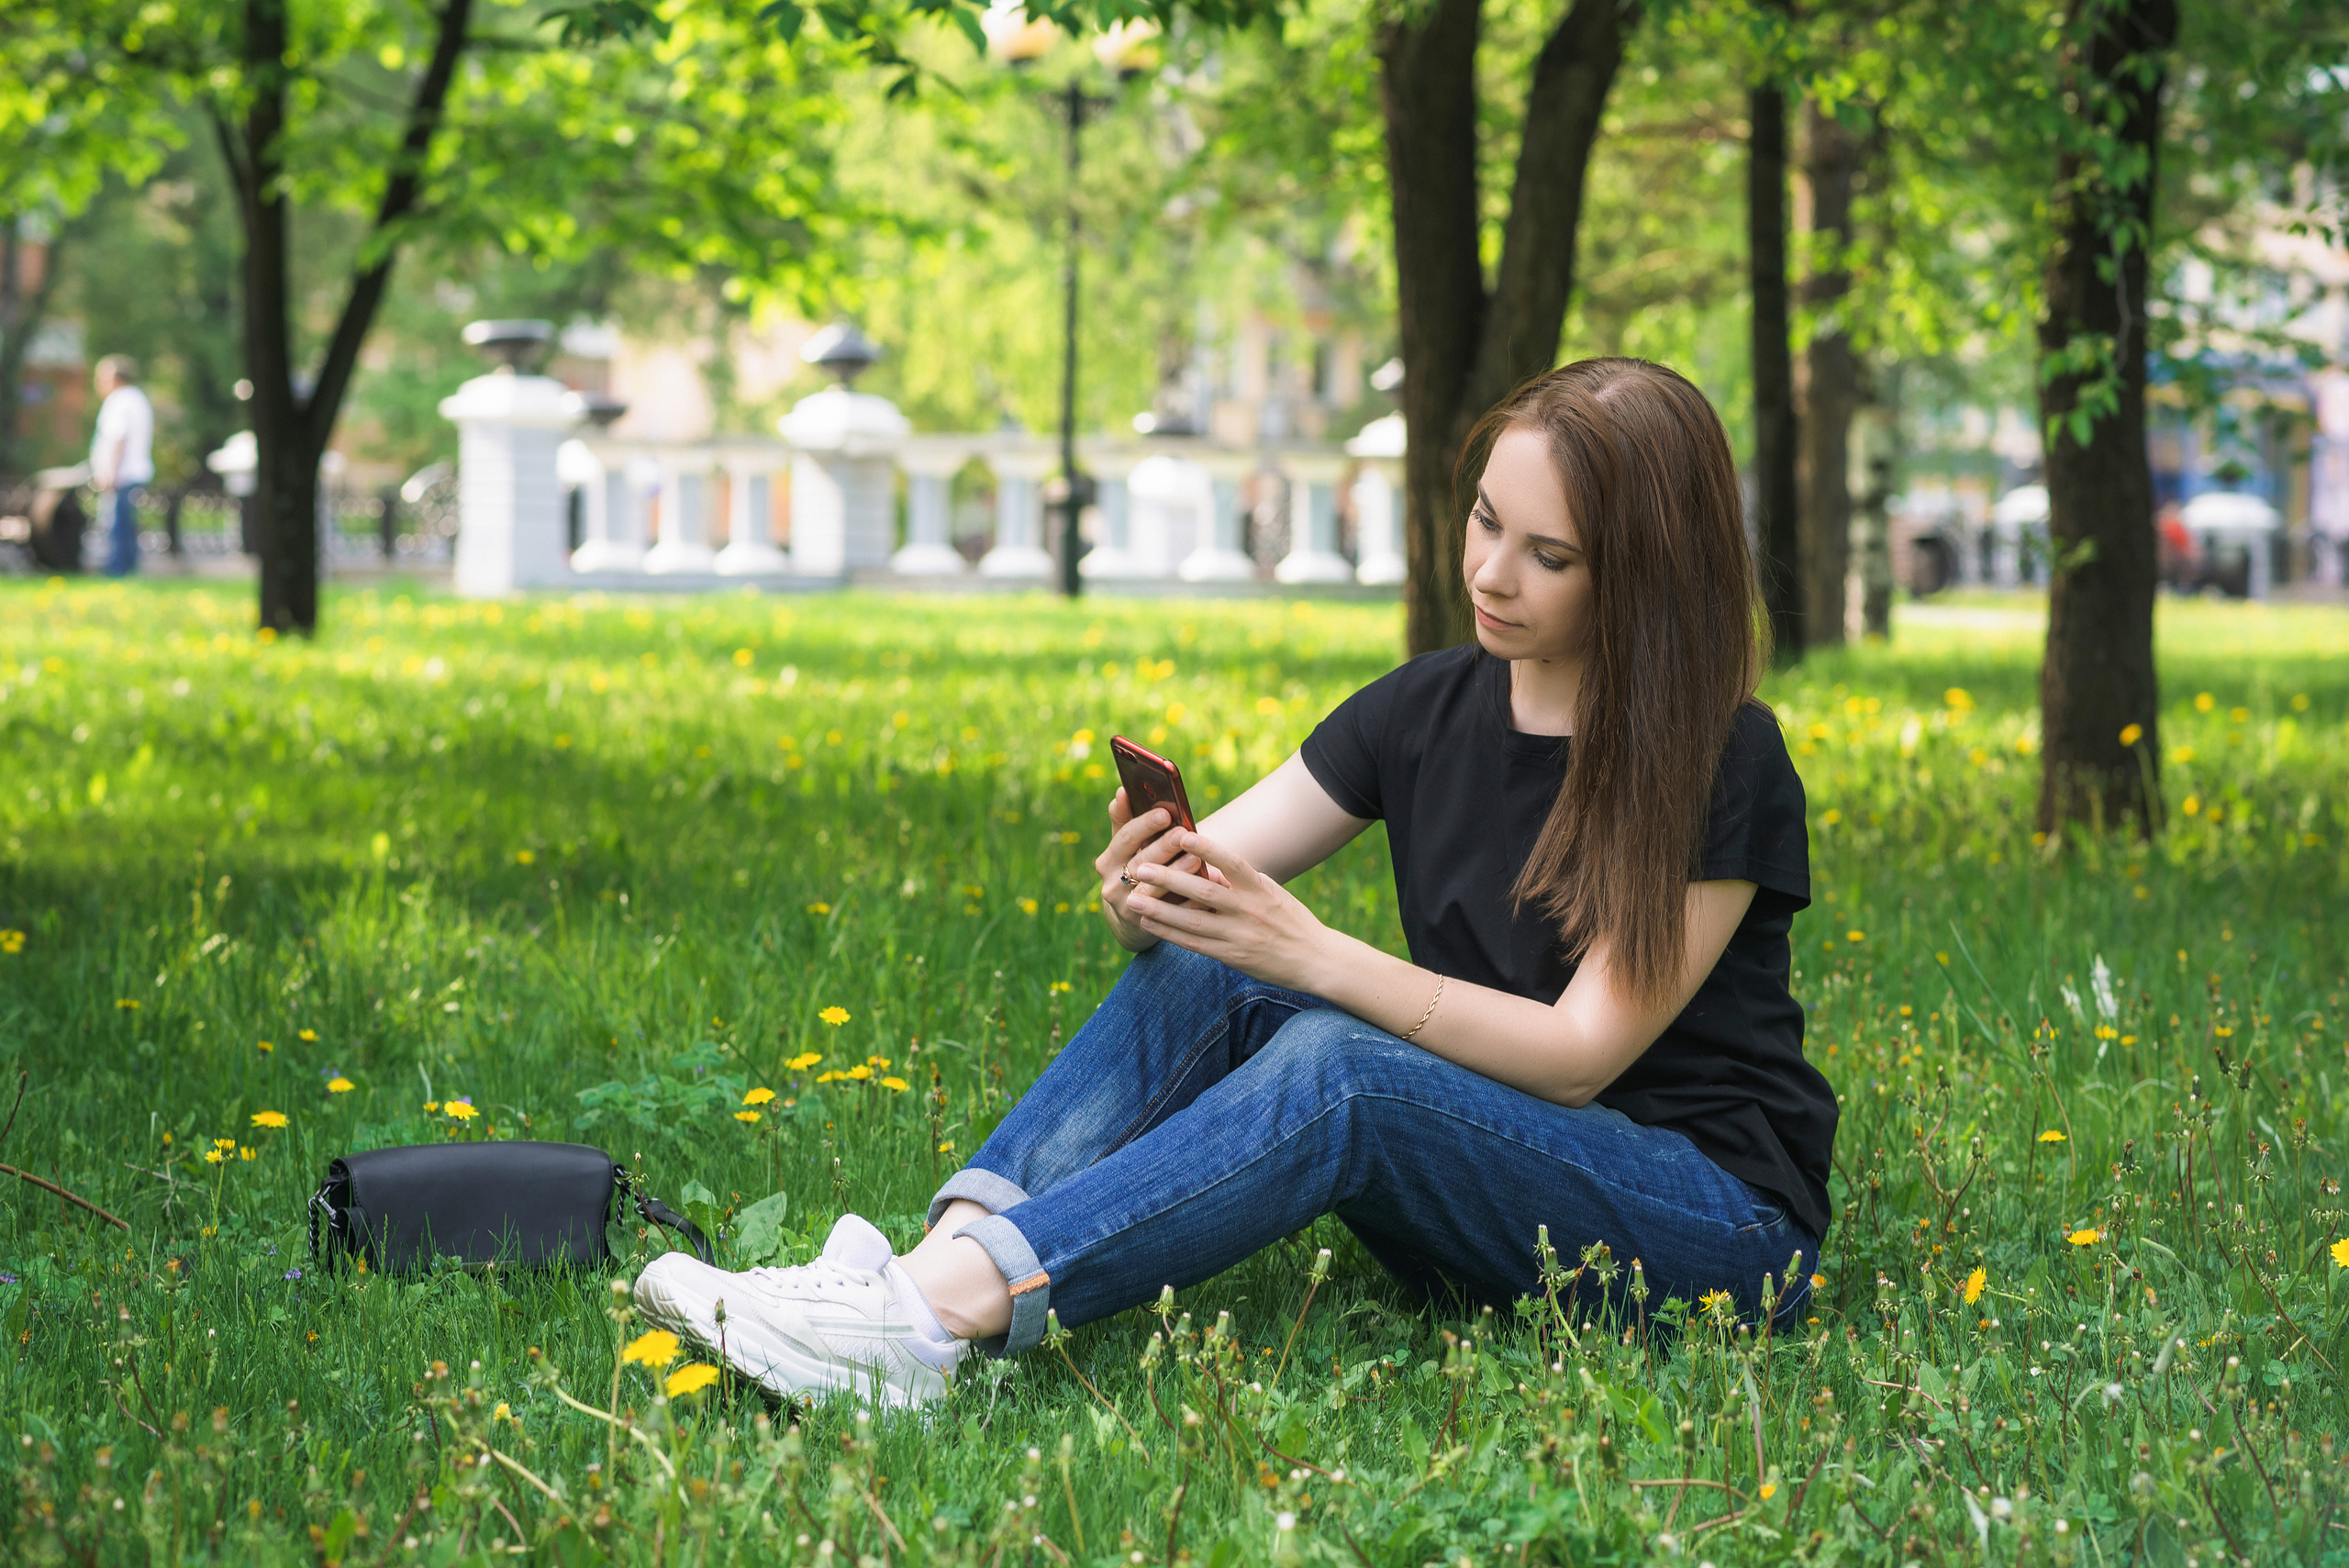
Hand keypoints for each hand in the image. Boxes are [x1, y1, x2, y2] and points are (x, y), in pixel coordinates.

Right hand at [1095, 788, 1223, 952]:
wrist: (1130, 916)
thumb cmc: (1136, 868)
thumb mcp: (1127, 847)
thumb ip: (1126, 821)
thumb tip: (1122, 790)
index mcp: (1110, 858)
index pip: (1125, 837)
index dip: (1144, 825)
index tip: (1166, 812)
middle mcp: (1112, 882)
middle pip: (1139, 862)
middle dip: (1163, 846)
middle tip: (1184, 832)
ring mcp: (1126, 905)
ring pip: (1151, 888)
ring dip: (1174, 873)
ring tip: (1195, 859)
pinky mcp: (1142, 924)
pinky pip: (1167, 912)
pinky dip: (1185, 901)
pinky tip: (1202, 890)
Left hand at [1124, 829, 1329, 990]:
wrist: (1316, 960)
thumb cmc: (1291, 920)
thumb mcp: (1271, 893)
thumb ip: (1240, 881)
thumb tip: (1206, 866)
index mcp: (1261, 888)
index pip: (1232, 863)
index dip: (1208, 849)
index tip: (1183, 835)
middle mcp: (1249, 910)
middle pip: (1204, 892)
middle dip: (1169, 878)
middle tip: (1140, 867)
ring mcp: (1240, 935)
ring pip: (1193, 920)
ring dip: (1160, 909)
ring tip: (1133, 897)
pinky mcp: (1232, 957)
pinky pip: (1195, 943)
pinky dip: (1170, 933)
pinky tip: (1149, 923)